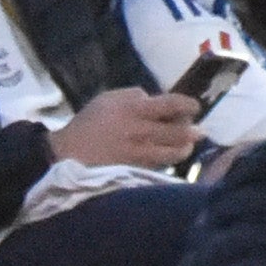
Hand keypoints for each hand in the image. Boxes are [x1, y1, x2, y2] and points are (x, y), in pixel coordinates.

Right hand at [53, 84, 209, 172]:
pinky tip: (168, 155)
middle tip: (197, 129)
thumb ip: (133, 96)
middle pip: (179, 131)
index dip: (189, 105)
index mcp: (134, 109)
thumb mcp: (108, 98)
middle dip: (193, 130)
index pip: (172, 104)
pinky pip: (162, 163)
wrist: (69, 154)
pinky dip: (170, 159)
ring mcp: (141, 153)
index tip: (194, 107)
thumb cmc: (88, 123)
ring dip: (186, 147)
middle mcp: (141, 131)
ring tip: (187, 145)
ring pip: (175, 152)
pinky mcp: (138, 169)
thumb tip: (153, 99)